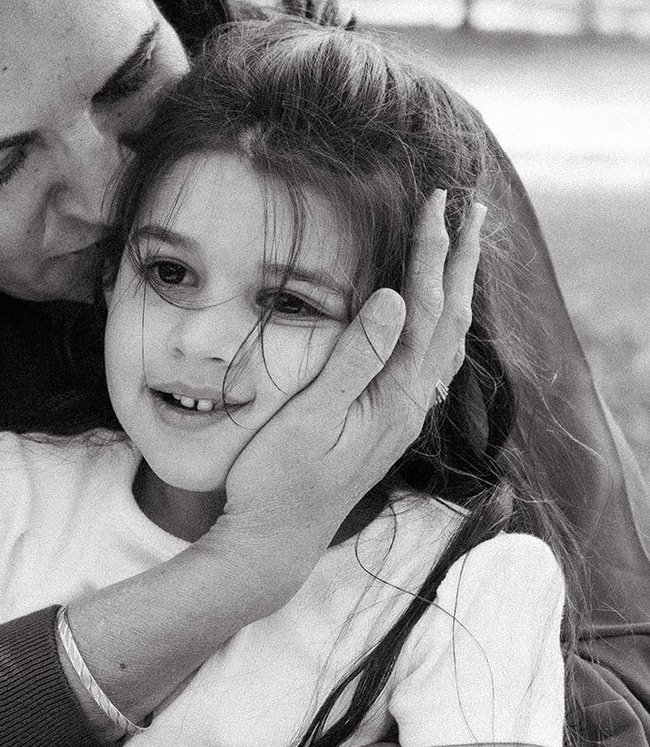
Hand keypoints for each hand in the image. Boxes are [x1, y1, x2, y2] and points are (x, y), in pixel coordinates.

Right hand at [224, 190, 483, 581]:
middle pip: (452, 321)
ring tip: (465, 252)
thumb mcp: (311, 415)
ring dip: (458, 291)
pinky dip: (441, 325)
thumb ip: (356, 357)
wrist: (273, 542)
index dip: (433, 253)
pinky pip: (432, 363)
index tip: (437, 204)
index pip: (426, 310)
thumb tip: (398, 298)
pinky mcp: (387, 427)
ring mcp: (402, 420)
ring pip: (448, 343)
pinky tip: (434, 321)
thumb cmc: (278, 479)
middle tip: (474, 209)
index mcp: (396, 399)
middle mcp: (411, 408)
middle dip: (463, 262)